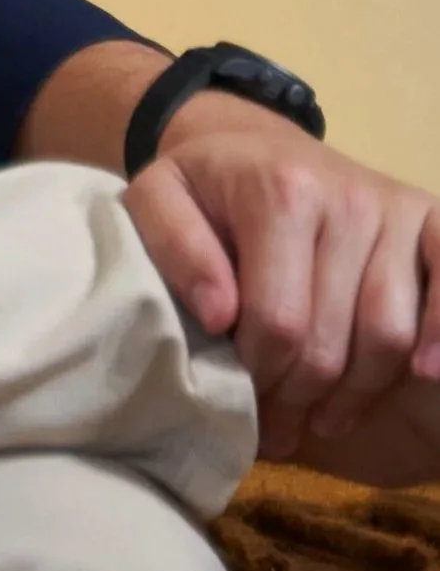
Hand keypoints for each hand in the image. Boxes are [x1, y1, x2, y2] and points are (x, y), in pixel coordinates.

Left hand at [122, 93, 439, 479]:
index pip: (277, 320)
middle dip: (298, 396)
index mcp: (282, 192)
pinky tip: (421, 374)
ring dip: (356, 392)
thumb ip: (175, 250)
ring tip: (322, 418)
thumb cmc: (206, 187)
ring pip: (389, 335)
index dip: (257, 374)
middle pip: (332, 338)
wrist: (257, 145)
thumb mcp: (157, 199)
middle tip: (276, 426)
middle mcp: (350, 200)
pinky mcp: (429, 221)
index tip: (239, 397)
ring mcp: (396, 211)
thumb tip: (220, 316)